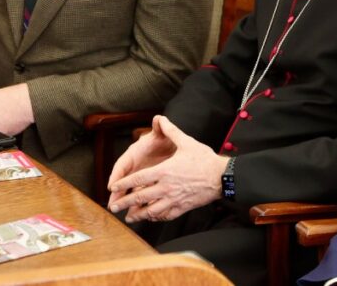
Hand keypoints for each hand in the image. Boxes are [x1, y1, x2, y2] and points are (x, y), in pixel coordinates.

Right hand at [106, 117, 177, 207]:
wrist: (174, 147)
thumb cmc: (166, 140)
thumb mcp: (163, 135)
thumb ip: (160, 128)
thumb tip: (158, 119)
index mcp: (135, 154)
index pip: (122, 165)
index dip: (116, 175)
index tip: (112, 186)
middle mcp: (135, 166)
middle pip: (123, 181)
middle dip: (118, 193)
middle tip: (113, 205)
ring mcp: (141, 176)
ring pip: (132, 190)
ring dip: (128, 201)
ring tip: (125, 213)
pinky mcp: (148, 183)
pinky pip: (142, 195)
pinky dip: (141, 203)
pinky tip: (140, 212)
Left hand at [107, 115, 228, 222]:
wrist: (222, 177)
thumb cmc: (204, 159)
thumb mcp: (187, 142)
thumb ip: (171, 131)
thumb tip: (161, 119)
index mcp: (165, 171)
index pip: (139, 179)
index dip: (124, 183)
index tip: (114, 187)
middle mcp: (166, 187)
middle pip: (140, 197)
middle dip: (125, 202)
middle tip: (114, 207)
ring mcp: (174, 199)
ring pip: (151, 210)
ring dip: (138, 214)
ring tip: (129, 217)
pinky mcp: (182, 207)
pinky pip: (165, 215)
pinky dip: (156, 217)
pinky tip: (151, 217)